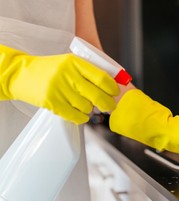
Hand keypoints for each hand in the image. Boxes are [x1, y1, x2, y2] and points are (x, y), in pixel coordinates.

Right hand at [0, 44, 118, 123]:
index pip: (102, 78)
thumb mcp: (68, 63)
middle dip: (108, 104)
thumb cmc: (48, 70)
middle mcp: (68, 74)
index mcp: (75, 62)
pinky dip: (81, 118)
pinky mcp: (52, 102)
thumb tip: (111, 86)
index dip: (113, 88)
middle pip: (98, 95)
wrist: (20, 74)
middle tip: (109, 106)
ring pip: (87, 107)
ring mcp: (59, 89)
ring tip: (85, 106)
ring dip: (90, 110)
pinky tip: (80, 114)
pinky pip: (75, 116)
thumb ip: (86, 72)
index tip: (115, 93)